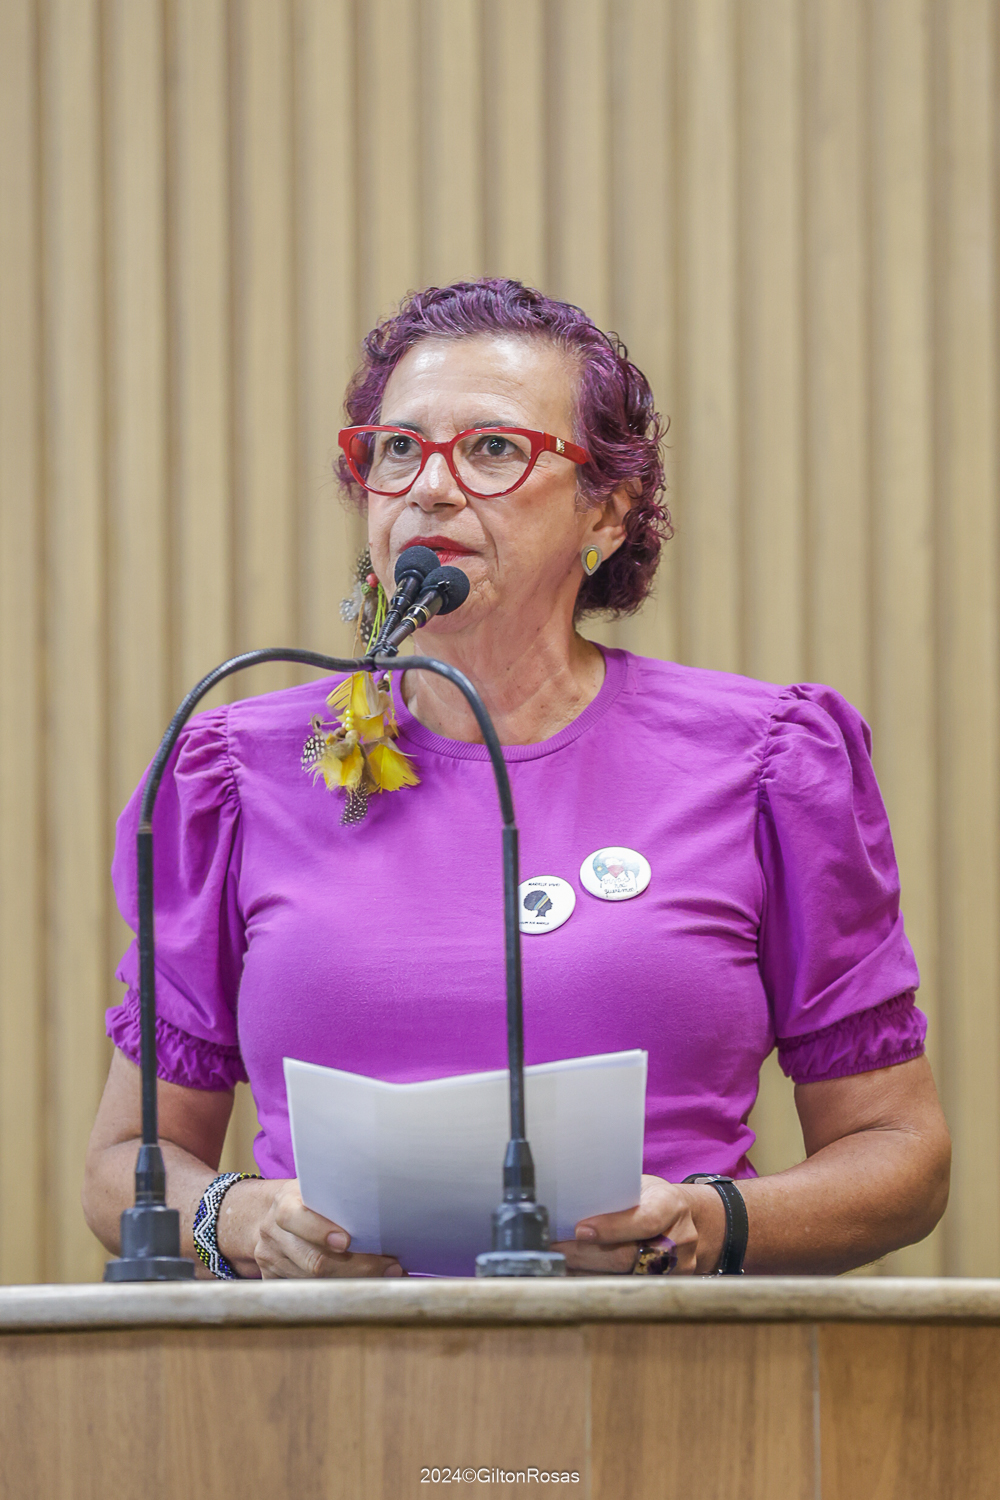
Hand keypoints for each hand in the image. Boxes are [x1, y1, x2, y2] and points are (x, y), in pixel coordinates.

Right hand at [218, 1178, 403, 1278]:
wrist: (265, 1214)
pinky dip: (337, 1291)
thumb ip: (340, 1197)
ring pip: (315, 1281)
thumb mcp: (315, 1187)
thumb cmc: (304, 1199)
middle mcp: (273, 1234)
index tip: (347, 1242)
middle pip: (314, 1261)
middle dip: (357, 1267)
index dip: (321, 1232)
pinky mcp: (273, 1279)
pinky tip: (363, 1285)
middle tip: (391, 1266)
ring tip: (386, 1275)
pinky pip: (308, 1293)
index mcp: (283, 1205)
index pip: (297, 1219)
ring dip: (354, 1281)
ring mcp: (271, 1260)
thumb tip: (387, 1213)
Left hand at [552, 1174, 723, 1274]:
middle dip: (586, 1253)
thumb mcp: (640, 1185)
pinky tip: (576, 1274)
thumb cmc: (654, 1198)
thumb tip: (570, 1204)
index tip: (581, 1229)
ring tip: (560, 1262)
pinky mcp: (668, 1288)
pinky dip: (597, 1282)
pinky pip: (628, 1289)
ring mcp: (678, 1268)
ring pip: (625, 1278)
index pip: (645, 1220)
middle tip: (555, 1248)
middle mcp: (680, 1239)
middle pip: (629, 1256)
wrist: (689, 1219)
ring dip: (587, 1271)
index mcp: (671, 1205)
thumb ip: (615, 1196)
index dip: (613, 1227)